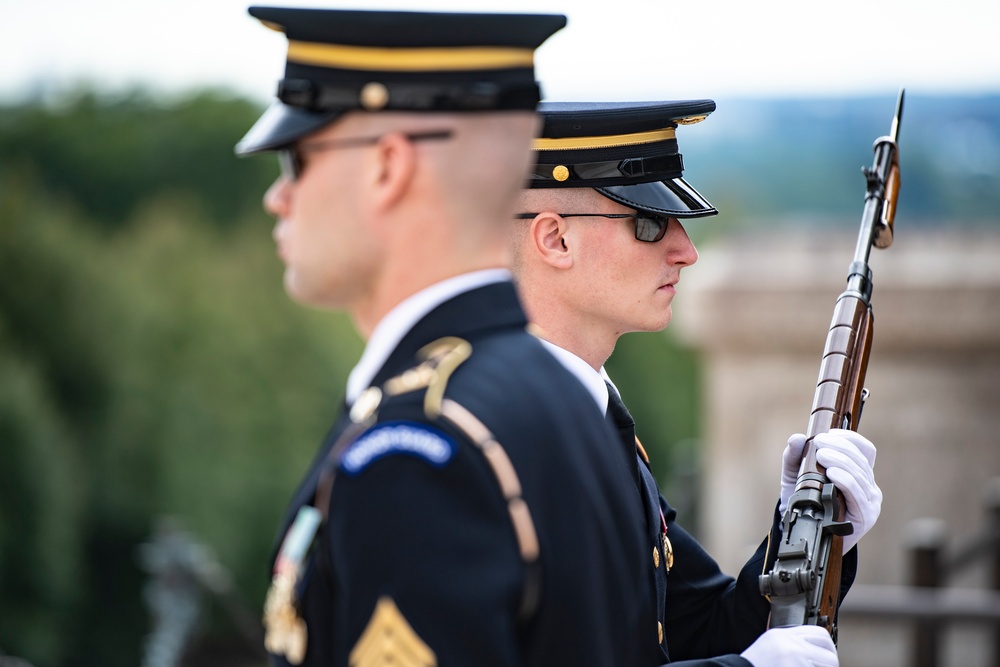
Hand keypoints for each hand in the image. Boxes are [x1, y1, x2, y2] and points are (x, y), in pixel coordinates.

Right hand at [740, 626, 837, 666]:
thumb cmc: (753, 666)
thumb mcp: (769, 649)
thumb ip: (791, 646)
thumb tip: (817, 653)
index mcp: (781, 636)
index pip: (820, 635)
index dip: (828, 649)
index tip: (825, 658)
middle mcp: (790, 646)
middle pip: (830, 655)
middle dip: (828, 666)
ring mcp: (795, 661)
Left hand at [779, 429, 881, 553]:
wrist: (805, 536)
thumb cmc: (805, 505)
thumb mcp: (795, 477)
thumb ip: (794, 458)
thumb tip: (796, 437)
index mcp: (858, 475)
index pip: (865, 450)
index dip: (851, 438)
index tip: (830, 433)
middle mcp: (869, 487)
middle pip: (861, 459)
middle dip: (840, 446)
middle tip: (820, 442)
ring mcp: (870, 502)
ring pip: (860, 474)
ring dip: (840, 460)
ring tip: (822, 454)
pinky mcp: (865, 516)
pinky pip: (857, 493)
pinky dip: (845, 480)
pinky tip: (831, 473)